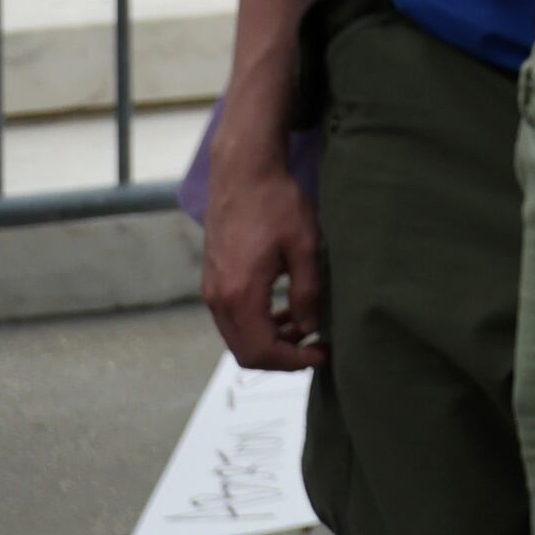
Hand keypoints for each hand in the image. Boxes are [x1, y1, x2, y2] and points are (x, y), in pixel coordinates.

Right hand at [200, 155, 322, 368]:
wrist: (243, 173)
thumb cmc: (276, 203)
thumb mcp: (304, 246)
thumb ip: (307, 292)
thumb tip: (312, 328)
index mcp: (240, 295)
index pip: (261, 351)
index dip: (293, 361)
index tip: (323, 355)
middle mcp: (218, 299)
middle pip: (245, 351)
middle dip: (282, 357)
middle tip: (316, 347)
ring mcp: (212, 291)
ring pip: (238, 337)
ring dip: (271, 340)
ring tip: (307, 326)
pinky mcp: (214, 281)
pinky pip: (233, 318)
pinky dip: (258, 324)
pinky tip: (285, 311)